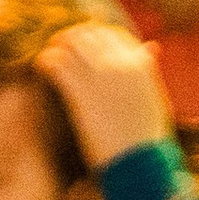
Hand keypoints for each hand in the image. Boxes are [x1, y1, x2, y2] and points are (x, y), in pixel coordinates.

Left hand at [39, 18, 172, 171]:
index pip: (114, 34)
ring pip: (70, 41)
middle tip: (61, 49)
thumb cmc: (148, 139)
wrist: (139, 165)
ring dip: (56, 47)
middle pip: (89, 33)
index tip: (86, 48)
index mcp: (140, 65)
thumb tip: (150, 46)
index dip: (97, 37)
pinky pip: (55, 61)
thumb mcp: (156, 98)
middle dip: (73, 38)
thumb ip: (149, 70)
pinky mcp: (79, 89)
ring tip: (51, 58)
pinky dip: (45, 61)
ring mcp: (99, 74)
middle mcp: (120, 63)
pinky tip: (42, 70)